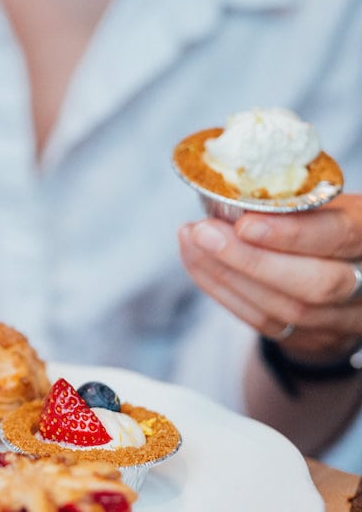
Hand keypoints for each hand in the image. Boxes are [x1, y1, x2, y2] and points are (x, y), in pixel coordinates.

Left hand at [178, 194, 361, 361]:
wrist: (337, 274)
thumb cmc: (323, 226)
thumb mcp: (320, 206)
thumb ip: (289, 205)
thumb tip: (229, 197)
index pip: (339, 236)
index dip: (293, 234)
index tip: (245, 224)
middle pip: (316, 285)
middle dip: (252, 260)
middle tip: (203, 233)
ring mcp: (342, 318)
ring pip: (286, 309)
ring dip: (227, 274)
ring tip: (192, 241)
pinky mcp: (309, 338)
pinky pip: (262, 322)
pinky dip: (223, 290)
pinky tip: (197, 261)